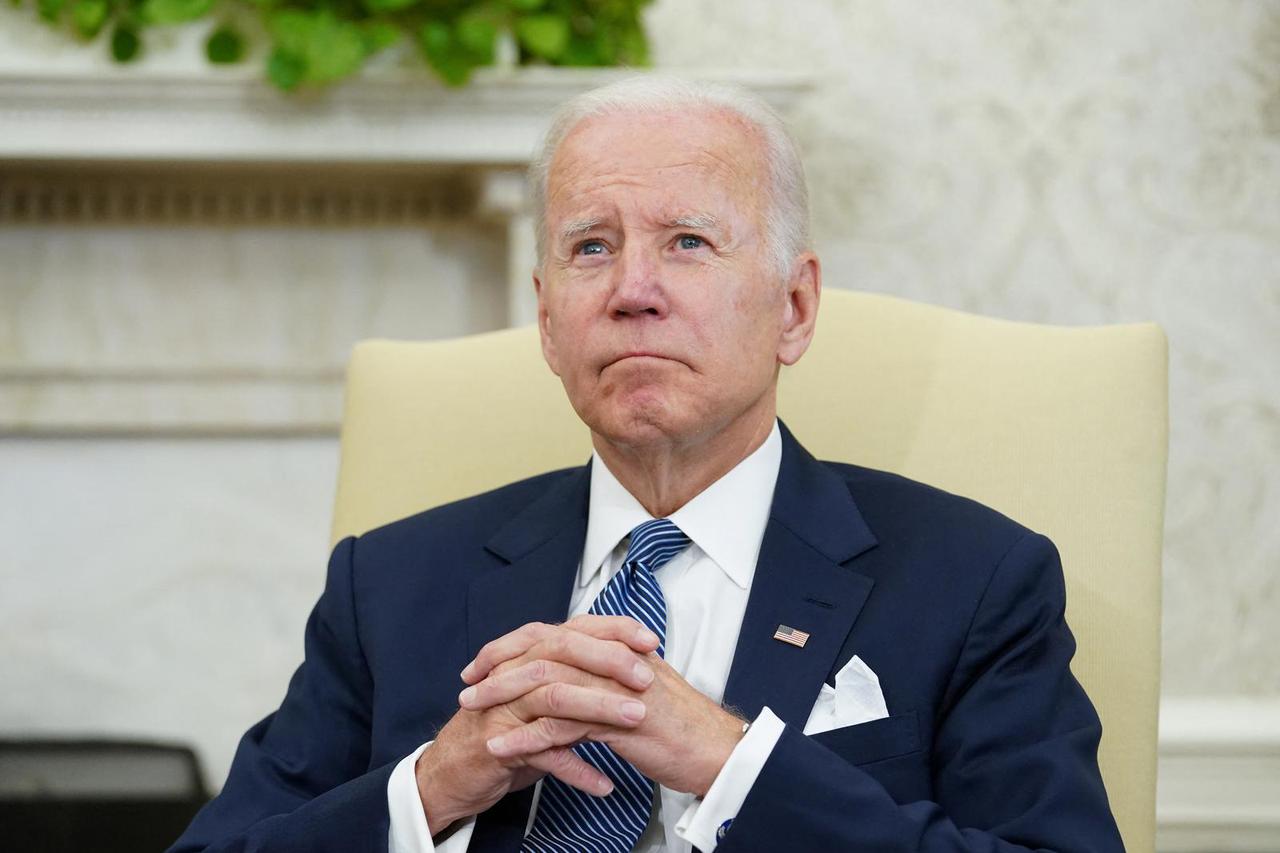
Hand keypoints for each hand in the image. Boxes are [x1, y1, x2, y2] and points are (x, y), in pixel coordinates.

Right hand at [415, 616, 659, 835]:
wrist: (453, 771)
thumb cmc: (504, 731)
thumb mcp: (540, 695)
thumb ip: (573, 675)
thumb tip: (623, 662)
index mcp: (528, 656)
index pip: (573, 629)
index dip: (612, 630)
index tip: (649, 639)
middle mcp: (515, 673)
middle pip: (563, 651)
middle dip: (608, 660)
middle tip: (646, 677)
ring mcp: (505, 708)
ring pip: (555, 698)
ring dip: (599, 708)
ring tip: (636, 719)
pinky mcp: (498, 745)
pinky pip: (542, 754)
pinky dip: (575, 770)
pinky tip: (603, 784)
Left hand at [462, 615, 746, 797]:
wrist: (717, 750)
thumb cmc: (680, 724)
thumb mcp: (639, 686)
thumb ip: (608, 671)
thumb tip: (574, 667)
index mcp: (617, 646)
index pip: (555, 632)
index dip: (516, 643)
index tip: (485, 659)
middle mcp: (614, 658)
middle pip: (543, 649)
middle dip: (499, 663)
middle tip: (468, 680)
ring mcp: (615, 688)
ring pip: (545, 684)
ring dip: (502, 697)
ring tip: (472, 711)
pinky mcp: (617, 722)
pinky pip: (560, 727)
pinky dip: (526, 738)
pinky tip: (502, 747)